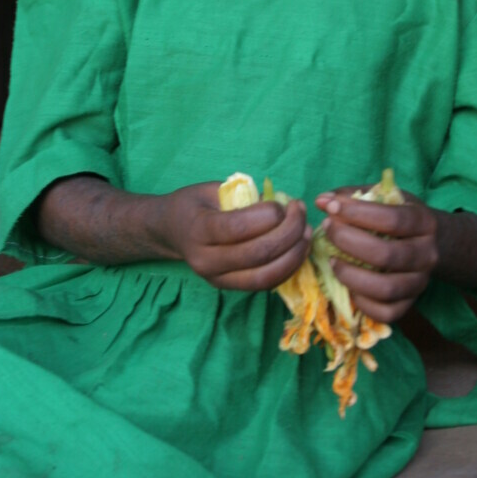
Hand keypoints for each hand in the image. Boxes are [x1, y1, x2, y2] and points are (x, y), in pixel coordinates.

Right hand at [160, 182, 311, 290]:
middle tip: (301, 213)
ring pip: (265, 277)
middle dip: (289, 233)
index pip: (239, 227)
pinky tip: (298, 249)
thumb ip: (243, 196)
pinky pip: (265, 284)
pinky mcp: (228, 288)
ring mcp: (216, 279)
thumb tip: (281, 204)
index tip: (285, 203)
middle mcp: (205, 260)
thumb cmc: (194, 204)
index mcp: (198, 230)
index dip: (270, 215)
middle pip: (258, 254)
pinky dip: (288, 268)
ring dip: (294, 255)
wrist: (170, 231)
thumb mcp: (212, 189)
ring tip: (306, 233)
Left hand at [315, 186, 437, 322]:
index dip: (357, 213)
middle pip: (386, 255)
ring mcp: (420, 282)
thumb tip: (321, 201)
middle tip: (327, 231)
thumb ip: (353, 196)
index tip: (330, 208)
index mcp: (424, 223)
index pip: (393, 219)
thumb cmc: (398, 217)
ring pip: (386, 288)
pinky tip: (347, 285)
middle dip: (348, 242)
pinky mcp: (409, 304)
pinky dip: (362, 302)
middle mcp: (427, 254)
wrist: (428, 243)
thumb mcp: (384, 198)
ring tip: (332, 261)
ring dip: (351, 276)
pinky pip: (386, 312)